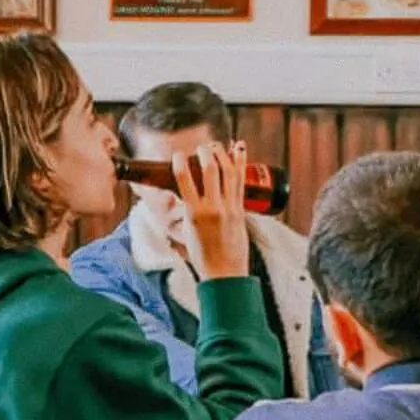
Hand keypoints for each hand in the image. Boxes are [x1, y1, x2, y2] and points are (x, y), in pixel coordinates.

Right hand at [174, 142, 250, 282]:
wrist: (224, 273)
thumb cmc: (203, 256)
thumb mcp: (187, 231)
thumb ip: (186, 211)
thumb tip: (179, 197)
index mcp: (194, 214)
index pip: (184, 180)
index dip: (180, 162)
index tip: (178, 155)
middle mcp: (212, 208)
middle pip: (209, 170)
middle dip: (204, 152)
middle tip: (200, 148)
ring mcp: (229, 207)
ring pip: (228, 172)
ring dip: (221, 154)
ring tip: (215, 146)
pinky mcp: (241, 209)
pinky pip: (240, 181)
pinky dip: (240, 162)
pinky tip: (239, 149)